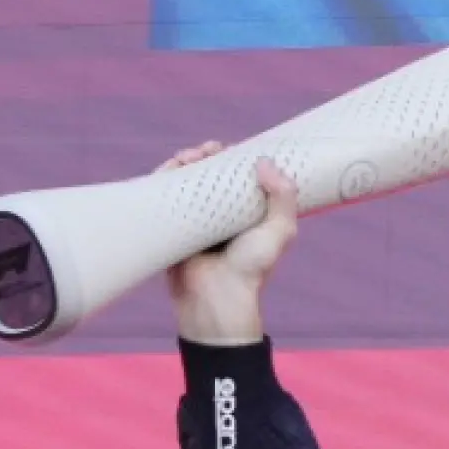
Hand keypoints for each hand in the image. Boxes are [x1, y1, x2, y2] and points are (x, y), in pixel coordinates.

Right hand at [157, 141, 299, 344]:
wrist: (216, 299)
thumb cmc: (251, 270)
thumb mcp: (280, 232)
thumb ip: (284, 198)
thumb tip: (264, 161)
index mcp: (247, 213)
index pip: (239, 176)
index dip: (234, 158)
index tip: (231, 148)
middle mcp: (221, 214)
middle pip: (210, 174)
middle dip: (205, 155)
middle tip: (206, 150)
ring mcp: (195, 219)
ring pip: (187, 181)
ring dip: (184, 161)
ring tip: (188, 157)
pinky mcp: (172, 226)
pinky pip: (165, 196)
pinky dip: (164, 178)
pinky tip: (170, 168)